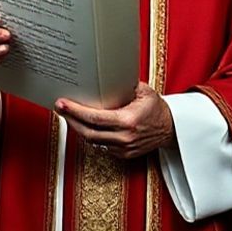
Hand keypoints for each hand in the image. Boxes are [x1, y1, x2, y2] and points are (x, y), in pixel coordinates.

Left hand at [55, 82, 175, 158]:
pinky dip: (91, 136)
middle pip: (87, 132)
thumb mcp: (143, 91)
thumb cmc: (156, 108)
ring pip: (92, 141)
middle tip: (60, 108)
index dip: (75, 111)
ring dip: (78, 129)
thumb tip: (104, 76)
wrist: (171, 128)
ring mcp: (123, 148)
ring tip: (69, 116)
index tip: (63, 103)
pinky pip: (100, 146)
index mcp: (128, 121)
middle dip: (70, 120)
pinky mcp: (123, 154)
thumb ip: (124, 85)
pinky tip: (84, 126)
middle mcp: (124, 137)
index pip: (94, 118)